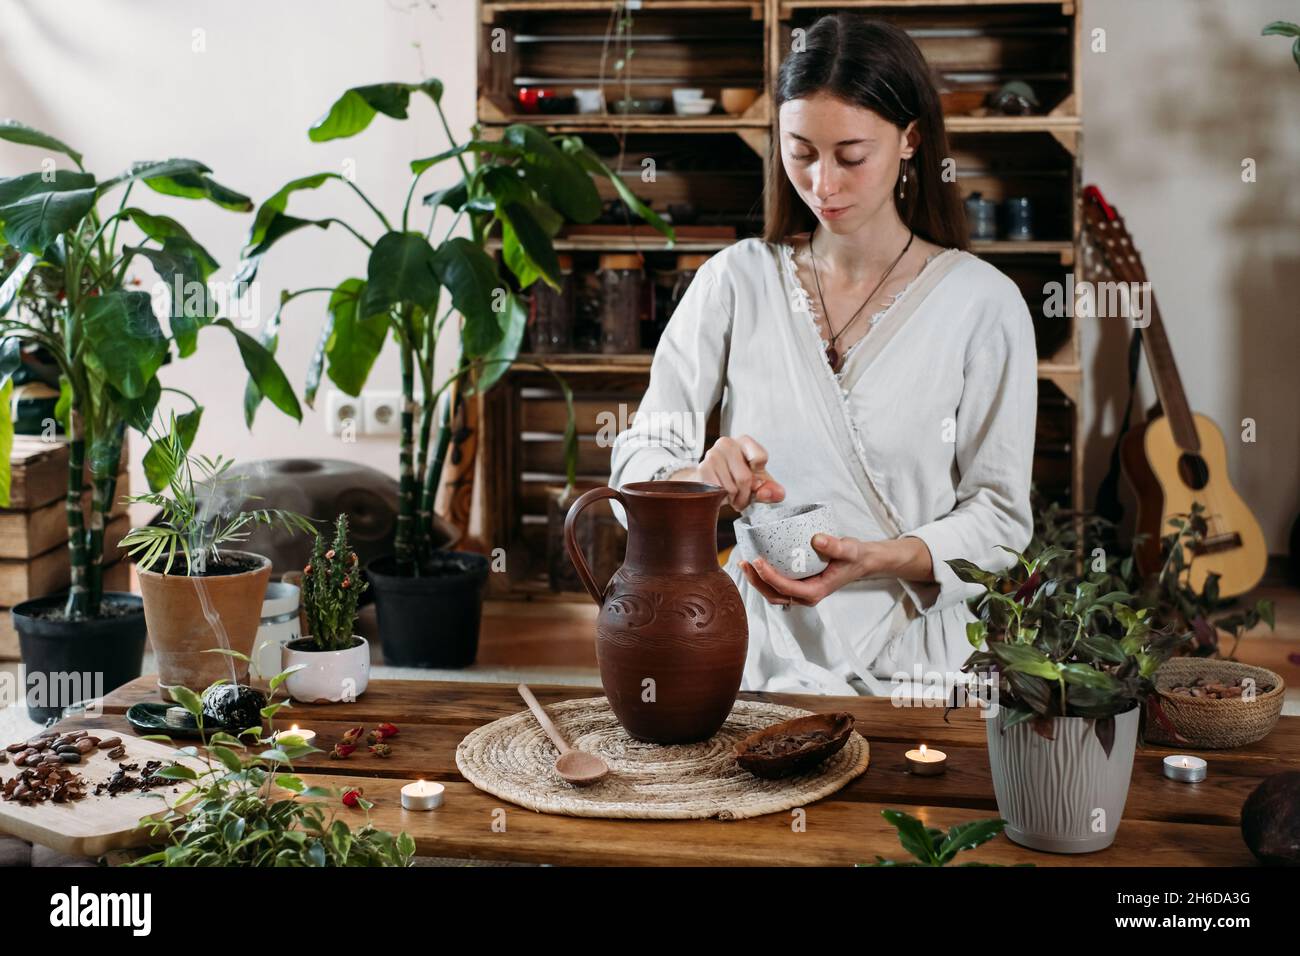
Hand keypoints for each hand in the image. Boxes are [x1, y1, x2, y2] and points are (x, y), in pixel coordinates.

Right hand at [675, 435, 784, 511]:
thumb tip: (778, 494)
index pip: (760, 458)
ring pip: (732, 486)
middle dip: (746, 494)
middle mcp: (727, 443)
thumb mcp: (759, 484)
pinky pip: (719, 490)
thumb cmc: (737, 479)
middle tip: (743, 498)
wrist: (710, 484)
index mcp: (745, 442)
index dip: (760, 478)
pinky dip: (721, 497)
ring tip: (732, 496)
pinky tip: (720, 494)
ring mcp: (713, 454)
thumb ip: (772, 489)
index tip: (756, 481)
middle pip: (746, 477)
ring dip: (733, 498)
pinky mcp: (702, 468)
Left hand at [739, 534, 931, 606]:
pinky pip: (777, 586)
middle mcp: (806, 596)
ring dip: (757, 581)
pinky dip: (764, 577)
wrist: (861, 561)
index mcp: (816, 591)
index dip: (769, 577)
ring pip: (772, 593)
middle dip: (757, 581)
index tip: (758, 561)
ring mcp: (801, 592)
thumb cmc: (854, 556)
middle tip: (744, 562)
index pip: (787, 588)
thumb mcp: (849, 550)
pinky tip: (756, 562)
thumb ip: (835, 546)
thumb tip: (817, 539)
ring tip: (745, 563)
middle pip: (774, 594)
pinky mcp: (798, 585)